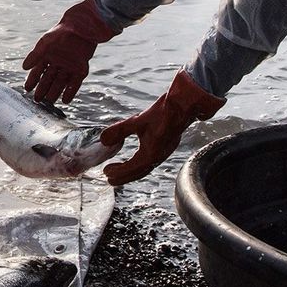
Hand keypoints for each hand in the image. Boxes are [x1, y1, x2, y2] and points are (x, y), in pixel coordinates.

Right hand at [22, 0, 116, 103]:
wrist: (83, 28)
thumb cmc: (62, 32)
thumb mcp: (46, 43)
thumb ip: (35, 55)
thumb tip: (24, 67)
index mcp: (48, 56)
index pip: (38, 71)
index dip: (32, 80)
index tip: (27, 89)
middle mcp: (58, 63)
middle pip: (48, 80)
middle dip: (42, 90)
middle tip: (37, 100)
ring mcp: (70, 67)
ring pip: (60, 83)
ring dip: (54, 92)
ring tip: (49, 102)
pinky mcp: (81, 69)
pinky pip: (74, 83)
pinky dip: (70, 92)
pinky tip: (65, 100)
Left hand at [101, 71, 224, 185]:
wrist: (183, 106)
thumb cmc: (162, 113)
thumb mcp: (136, 121)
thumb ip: (119, 131)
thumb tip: (103, 140)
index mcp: (151, 154)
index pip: (131, 168)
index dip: (118, 171)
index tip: (106, 172)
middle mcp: (158, 157)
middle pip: (139, 172)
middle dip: (123, 177)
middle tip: (110, 179)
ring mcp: (164, 152)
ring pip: (146, 168)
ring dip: (132, 171)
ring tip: (119, 171)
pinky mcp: (167, 147)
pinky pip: (151, 161)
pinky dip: (140, 164)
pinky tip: (135, 158)